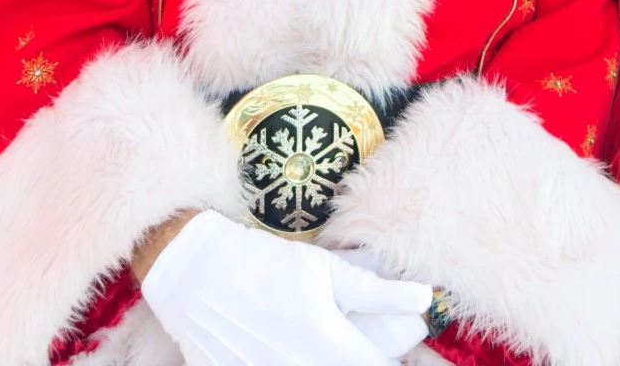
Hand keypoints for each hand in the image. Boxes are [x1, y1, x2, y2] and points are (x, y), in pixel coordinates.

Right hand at [140, 210, 432, 364]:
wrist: (193, 271)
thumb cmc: (263, 263)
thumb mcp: (322, 269)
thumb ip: (375, 290)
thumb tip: (426, 298)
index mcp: (321, 339)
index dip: (391, 362)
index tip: (393, 353)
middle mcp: (294, 365)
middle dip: (358, 360)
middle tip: (355, 345)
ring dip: (324, 362)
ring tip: (322, 344)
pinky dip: (290, 363)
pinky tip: (290, 349)